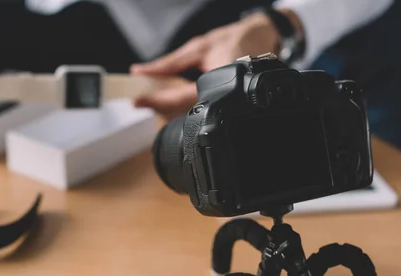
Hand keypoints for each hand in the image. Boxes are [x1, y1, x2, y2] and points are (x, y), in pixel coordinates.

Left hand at [131, 12, 279, 119]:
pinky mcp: (220, 104)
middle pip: (181, 110)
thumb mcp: (198, 48)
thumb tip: (143, 71)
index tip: (136, 101)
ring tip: (150, 98)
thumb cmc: (235, 41)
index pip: (177, 98)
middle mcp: (220, 99)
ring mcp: (221, 104)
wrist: (264, 39)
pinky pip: (195, 107)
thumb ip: (170, 63)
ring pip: (187, 112)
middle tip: (138, 101)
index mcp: (215, 84)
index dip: (154, 101)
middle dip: (158, 106)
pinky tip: (169, 97)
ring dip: (167, 106)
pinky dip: (179, 103)